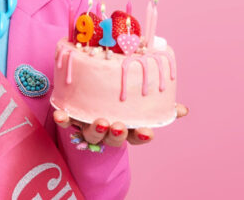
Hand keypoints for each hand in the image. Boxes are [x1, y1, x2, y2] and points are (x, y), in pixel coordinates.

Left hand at [53, 103, 188, 147]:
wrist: (91, 109)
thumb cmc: (120, 106)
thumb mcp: (140, 107)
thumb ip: (158, 108)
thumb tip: (182, 110)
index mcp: (127, 128)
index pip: (137, 136)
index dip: (142, 136)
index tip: (148, 132)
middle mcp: (108, 130)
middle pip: (113, 137)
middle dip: (116, 133)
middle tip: (119, 126)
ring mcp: (90, 126)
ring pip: (92, 132)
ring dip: (95, 128)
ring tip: (100, 121)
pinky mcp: (73, 120)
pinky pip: (67, 122)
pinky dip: (63, 119)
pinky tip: (60, 115)